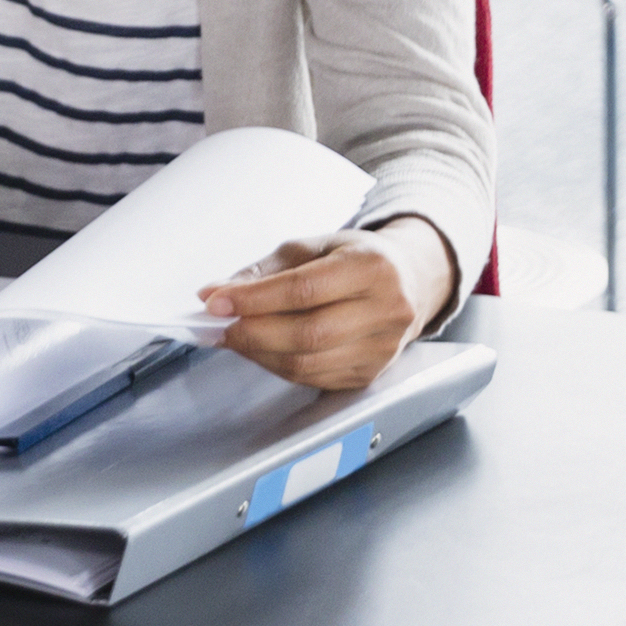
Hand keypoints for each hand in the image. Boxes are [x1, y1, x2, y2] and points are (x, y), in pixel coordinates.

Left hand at [205, 221, 453, 391]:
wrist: (409, 283)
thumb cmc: (356, 259)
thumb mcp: (314, 247)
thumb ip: (264, 270)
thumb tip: (215, 293)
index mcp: (372, 267)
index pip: (304, 289)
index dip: (255, 299)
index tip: (216, 302)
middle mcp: (386, 309)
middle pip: (307, 333)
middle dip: (252, 332)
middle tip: (218, 326)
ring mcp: (382, 348)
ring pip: (307, 363)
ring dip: (260, 353)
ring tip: (235, 336)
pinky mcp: (370, 374)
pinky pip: (313, 378)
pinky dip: (278, 366)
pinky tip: (262, 350)